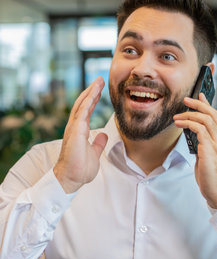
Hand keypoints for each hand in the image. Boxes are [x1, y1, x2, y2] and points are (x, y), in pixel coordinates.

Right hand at [53, 77, 107, 193]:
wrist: (71, 179)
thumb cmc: (80, 169)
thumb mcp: (94, 153)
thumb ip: (98, 143)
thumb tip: (103, 135)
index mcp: (80, 131)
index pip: (86, 111)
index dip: (93, 99)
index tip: (100, 89)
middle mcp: (75, 127)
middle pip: (83, 104)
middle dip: (92, 91)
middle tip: (100, 79)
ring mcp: (74, 128)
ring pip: (82, 105)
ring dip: (90, 92)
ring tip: (98, 81)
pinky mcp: (75, 131)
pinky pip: (81, 113)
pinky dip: (87, 102)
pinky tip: (93, 93)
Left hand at [173, 93, 216, 208]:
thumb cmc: (212, 178)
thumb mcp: (208, 157)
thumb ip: (204, 145)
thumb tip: (193, 134)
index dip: (208, 105)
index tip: (200, 96)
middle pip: (213, 114)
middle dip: (198, 104)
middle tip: (185, 100)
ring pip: (205, 119)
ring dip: (189, 115)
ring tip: (177, 117)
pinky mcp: (210, 149)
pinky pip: (199, 129)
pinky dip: (188, 124)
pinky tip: (179, 125)